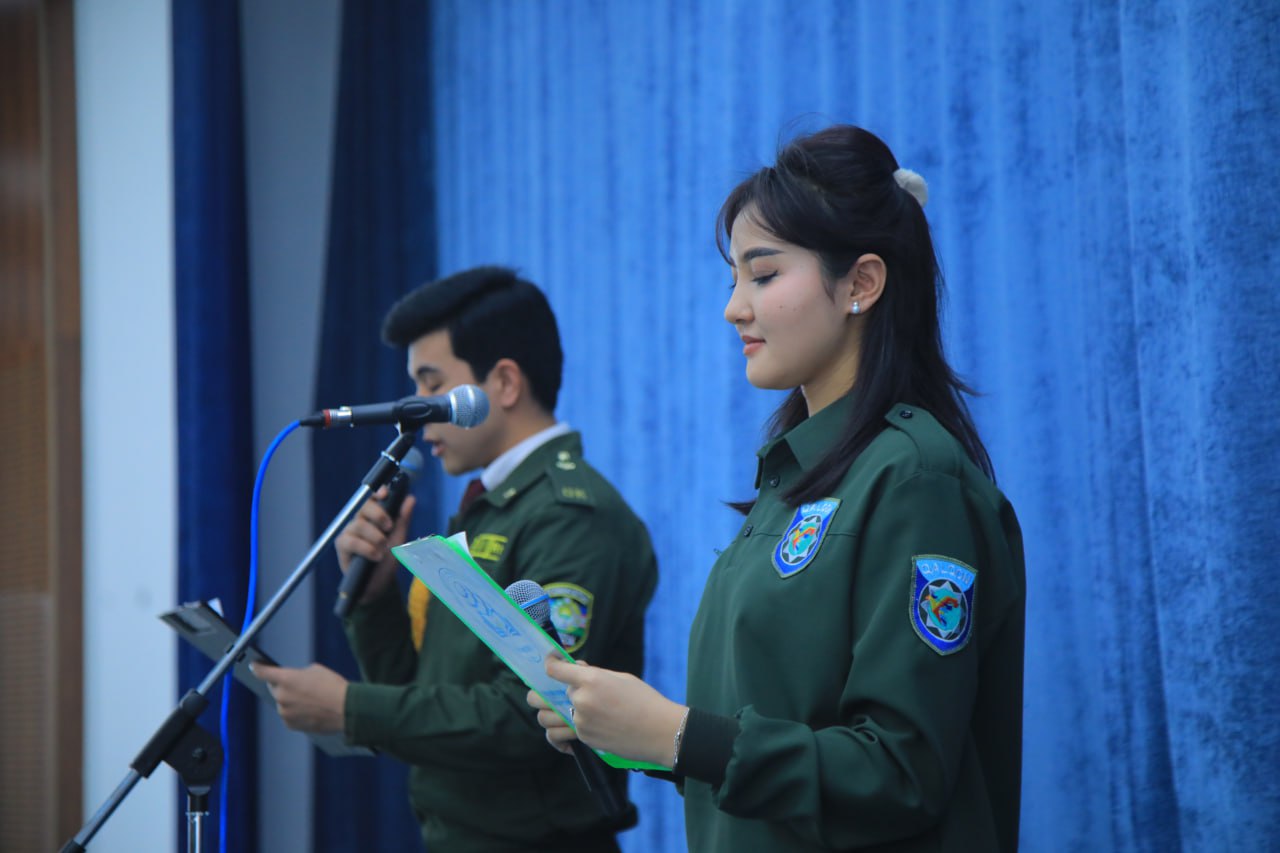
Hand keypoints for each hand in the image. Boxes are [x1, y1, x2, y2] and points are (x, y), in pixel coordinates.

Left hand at [250, 662, 347, 733]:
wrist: (346, 708)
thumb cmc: (333, 685)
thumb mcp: (315, 670)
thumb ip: (297, 674)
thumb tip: (292, 680)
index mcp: (285, 678)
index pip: (262, 672)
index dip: (257, 667)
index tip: (254, 665)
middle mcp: (281, 696)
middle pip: (274, 688)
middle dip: (281, 685)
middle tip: (298, 684)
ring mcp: (284, 712)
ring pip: (282, 702)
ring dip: (290, 699)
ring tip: (309, 699)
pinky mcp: (290, 725)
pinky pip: (288, 715)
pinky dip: (295, 712)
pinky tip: (310, 709)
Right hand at [333, 488, 416, 601]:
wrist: (379, 585)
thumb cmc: (388, 560)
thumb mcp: (399, 539)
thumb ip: (403, 519)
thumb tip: (410, 498)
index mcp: (373, 517)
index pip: (371, 498)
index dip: (377, 492)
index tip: (385, 493)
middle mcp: (359, 521)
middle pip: (363, 506)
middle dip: (378, 514)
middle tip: (389, 528)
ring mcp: (349, 533)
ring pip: (359, 524)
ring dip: (375, 537)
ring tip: (383, 550)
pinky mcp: (342, 547)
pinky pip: (351, 541)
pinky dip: (366, 548)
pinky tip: (376, 556)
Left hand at [529, 656, 687, 767]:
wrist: (660, 731)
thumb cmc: (645, 701)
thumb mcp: (620, 678)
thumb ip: (594, 674)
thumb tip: (576, 670)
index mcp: (591, 679)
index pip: (555, 670)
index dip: (549, 663)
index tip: (549, 662)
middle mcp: (581, 700)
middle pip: (540, 697)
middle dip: (541, 694)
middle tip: (548, 694)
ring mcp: (580, 722)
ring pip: (547, 719)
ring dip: (549, 715)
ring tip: (557, 714)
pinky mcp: (584, 739)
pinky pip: (562, 736)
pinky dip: (562, 735)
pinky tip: (567, 734)